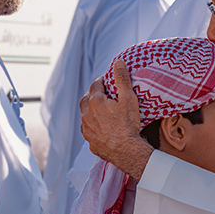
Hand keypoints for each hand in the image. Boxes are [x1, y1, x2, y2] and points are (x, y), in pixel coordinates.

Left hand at [79, 60, 152, 179]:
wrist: (126, 150)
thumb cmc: (128, 124)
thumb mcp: (129, 99)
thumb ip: (122, 79)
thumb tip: (118, 63)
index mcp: (95, 102)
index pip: (96, 85)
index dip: (102, 81)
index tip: (107, 80)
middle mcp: (86, 114)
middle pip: (85, 99)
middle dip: (92, 94)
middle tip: (102, 93)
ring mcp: (86, 128)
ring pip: (85, 115)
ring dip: (91, 110)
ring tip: (102, 110)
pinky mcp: (89, 140)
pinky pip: (88, 129)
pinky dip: (93, 125)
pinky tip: (101, 126)